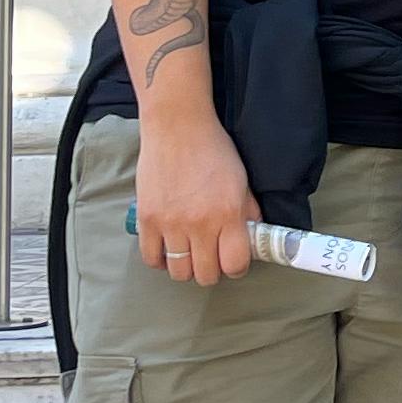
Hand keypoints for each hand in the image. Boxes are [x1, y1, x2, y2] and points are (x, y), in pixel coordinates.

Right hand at [134, 111, 257, 284]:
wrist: (178, 127)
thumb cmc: (213, 149)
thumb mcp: (242, 181)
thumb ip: (248, 213)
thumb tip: (253, 239)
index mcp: (228, 213)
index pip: (235, 264)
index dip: (237, 268)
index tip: (233, 261)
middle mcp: (200, 223)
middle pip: (206, 275)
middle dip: (212, 270)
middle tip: (211, 256)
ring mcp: (171, 223)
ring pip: (178, 272)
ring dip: (186, 268)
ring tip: (189, 253)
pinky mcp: (147, 219)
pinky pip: (151, 258)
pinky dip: (160, 260)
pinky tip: (168, 249)